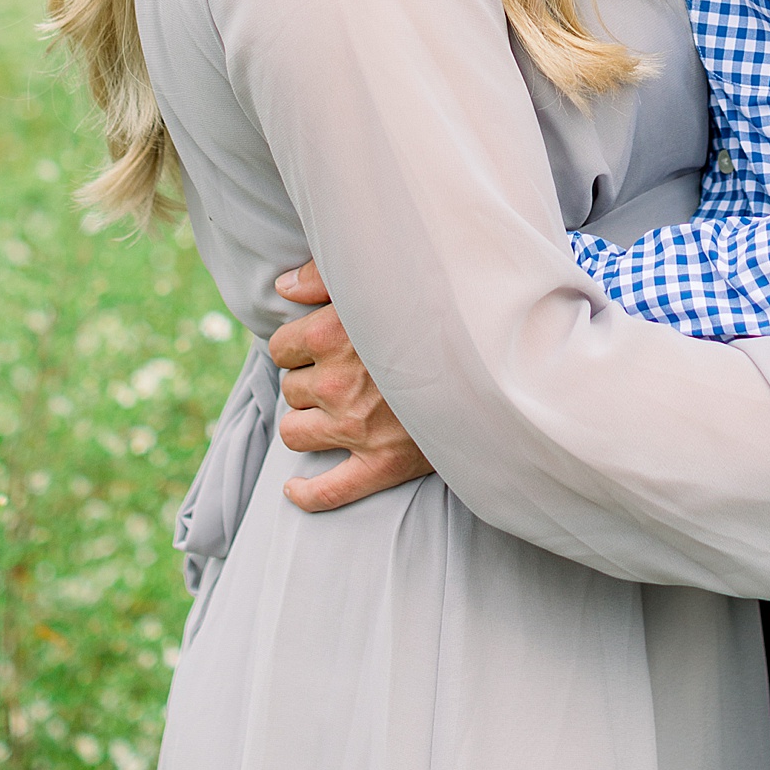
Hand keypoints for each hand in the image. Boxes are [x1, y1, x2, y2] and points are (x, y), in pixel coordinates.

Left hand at [267, 261, 434, 514]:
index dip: (297, 347)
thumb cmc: (431, 312)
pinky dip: (306, 493)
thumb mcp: (377, 281)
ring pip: (294, 432)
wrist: (488, 361)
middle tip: (341, 374)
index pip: (281, 348)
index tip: (319, 346)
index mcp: (332, 333)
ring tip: (332, 410)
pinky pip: (326, 491)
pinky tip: (294, 488)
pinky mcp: (380, 465)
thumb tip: (282, 288)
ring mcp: (356, 428)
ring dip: (306, 422)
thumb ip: (323, 276)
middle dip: (308, 382)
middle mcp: (338, 382)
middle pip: (289, 389)